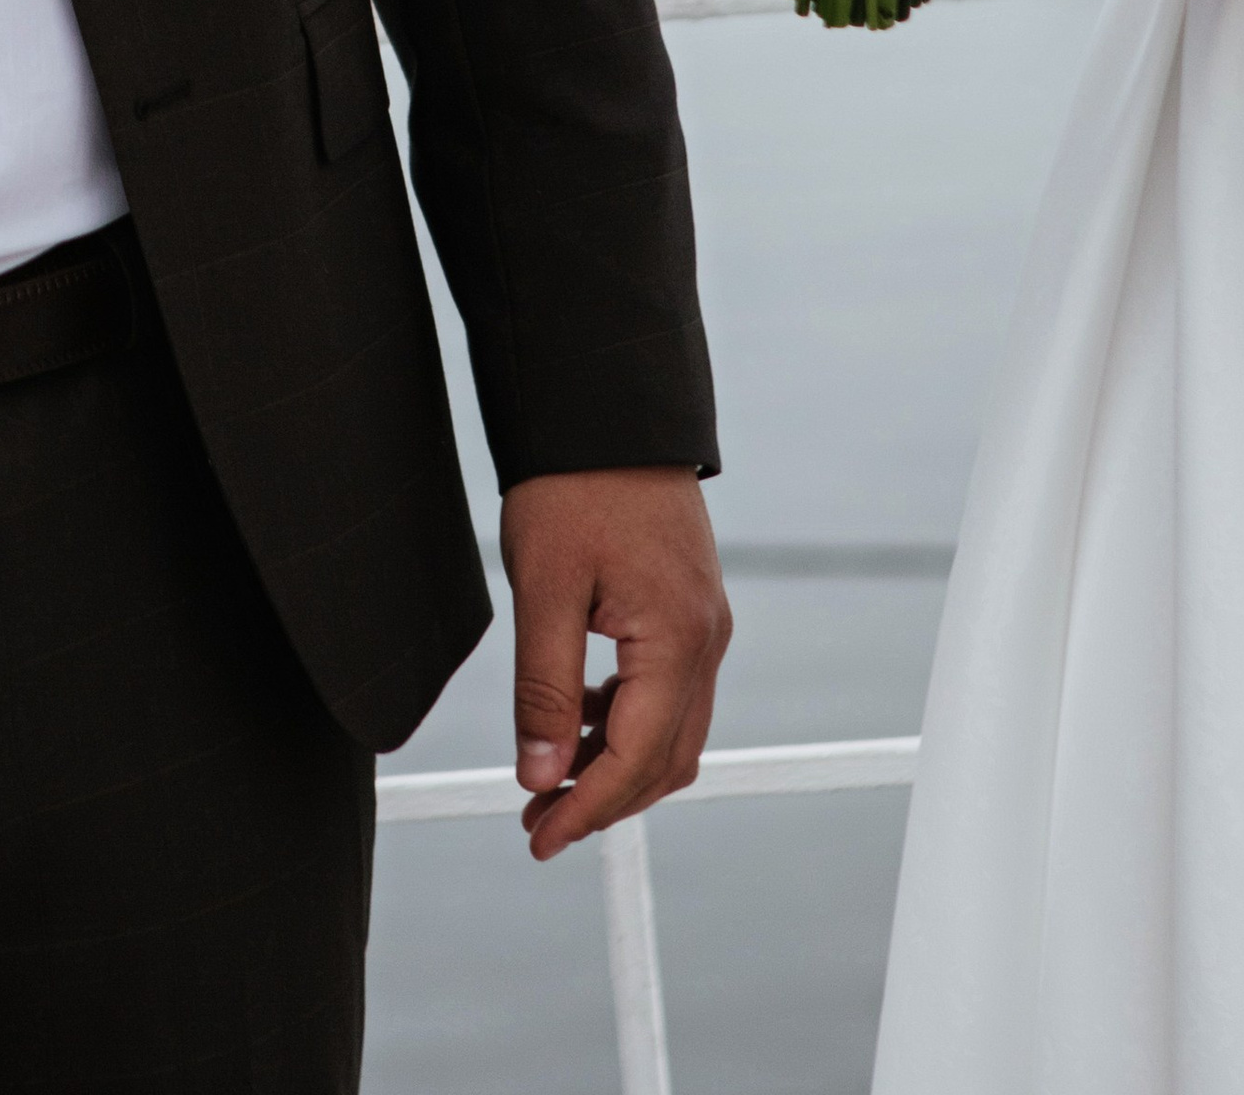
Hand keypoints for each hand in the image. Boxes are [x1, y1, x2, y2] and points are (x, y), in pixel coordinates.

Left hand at [499, 468, 730, 860]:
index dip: (586, 810)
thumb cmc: (574, 484)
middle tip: (537, 818)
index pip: (638, 760)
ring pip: (672, 730)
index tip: (538, 836)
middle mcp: (706, 637)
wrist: (606, 407)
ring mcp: (705, 621)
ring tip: (549, 776)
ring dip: (616, 764)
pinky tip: (580, 716)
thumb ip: (546, 690)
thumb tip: (541, 775)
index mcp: (676, 637)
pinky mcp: (690, 606)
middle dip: (604, 799)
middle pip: (666, 759)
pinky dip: (628, 721)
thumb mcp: (545, 588)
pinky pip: (670, 691)